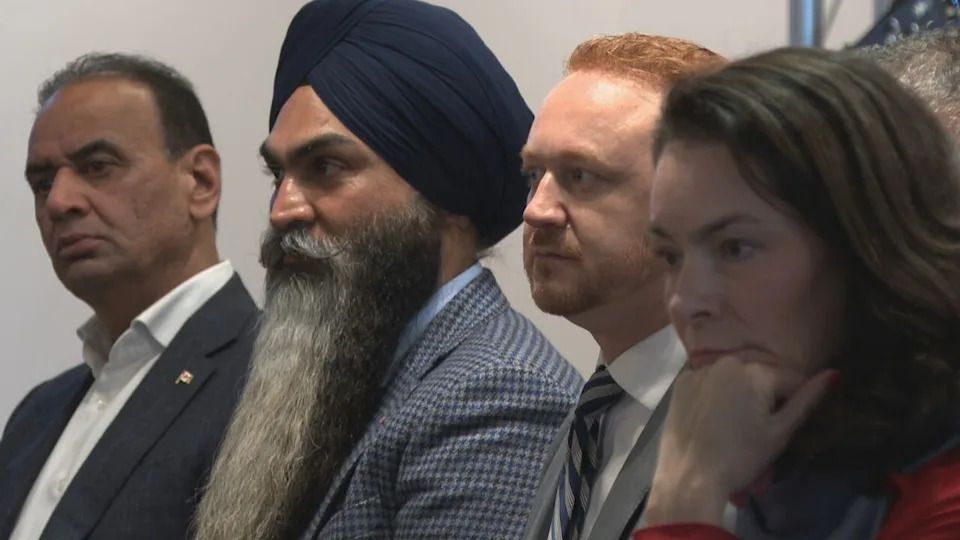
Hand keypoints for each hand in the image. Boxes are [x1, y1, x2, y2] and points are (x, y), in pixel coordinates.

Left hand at [644, 356, 835, 525]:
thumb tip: (833, 373)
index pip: (792, 380)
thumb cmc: (741, 458)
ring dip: (740, 393)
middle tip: (755, 429)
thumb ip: (807, 401)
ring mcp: (700, 371)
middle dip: (766, 396)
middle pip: (761, 375)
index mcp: (756, 372)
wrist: (689, 479)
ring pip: (734, 377)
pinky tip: (712, 419)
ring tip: (733, 426)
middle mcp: (727, 362)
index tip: (780, 426)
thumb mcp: (780, 432)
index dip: (793, 403)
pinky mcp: (681, 384)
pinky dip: (714, 394)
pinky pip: (709, 382)